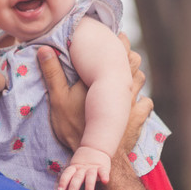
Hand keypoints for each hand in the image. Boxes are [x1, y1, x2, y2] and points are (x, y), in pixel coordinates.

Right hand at [41, 34, 151, 153]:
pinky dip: (141, 100)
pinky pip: (146, 103)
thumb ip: (53, 73)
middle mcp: (123, 87)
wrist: (95, 154)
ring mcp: (133, 103)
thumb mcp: (58, 99)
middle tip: (122, 51)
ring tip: (128, 73)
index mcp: (105, 78)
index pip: (119, 52)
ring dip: (135, 75)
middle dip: (129, 55)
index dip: (120, 41)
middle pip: (134, 63)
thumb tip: (44, 48)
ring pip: (140, 80)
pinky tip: (135, 101)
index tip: (117, 35)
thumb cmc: (75, 126)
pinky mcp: (138, 119)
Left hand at [56, 146, 111, 189]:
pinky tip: (105, 181)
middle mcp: (83, 168)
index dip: (63, 181)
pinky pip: (103, 172)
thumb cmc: (83, 164)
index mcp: (75, 168)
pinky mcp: (103, 167)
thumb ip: (71, 179)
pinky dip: (104, 176)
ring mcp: (93, 168)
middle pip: (77, 177)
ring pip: (90, 176)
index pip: (67, 174)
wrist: (96, 148)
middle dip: (73, 188)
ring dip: (89, 185)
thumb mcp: (76, 168)